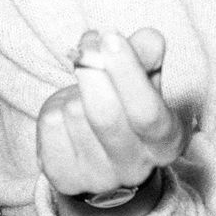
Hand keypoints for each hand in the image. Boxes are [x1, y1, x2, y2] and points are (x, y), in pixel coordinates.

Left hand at [37, 27, 186, 196]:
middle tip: (88, 44)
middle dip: (92, 73)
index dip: (127, 72)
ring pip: (74, 115)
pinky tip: (67, 115)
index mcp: (166, 143)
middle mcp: (135, 168)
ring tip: (84, 92)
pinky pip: (50, 126)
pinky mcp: (64, 178)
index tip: (111, 38)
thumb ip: (148, 54)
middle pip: (106, 116)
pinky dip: (54, 108)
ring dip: (74, 91)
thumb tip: (147, 39)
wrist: (98, 153)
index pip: (147, 112)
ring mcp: (97, 178)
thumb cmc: (127, 107)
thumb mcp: (145, 78)